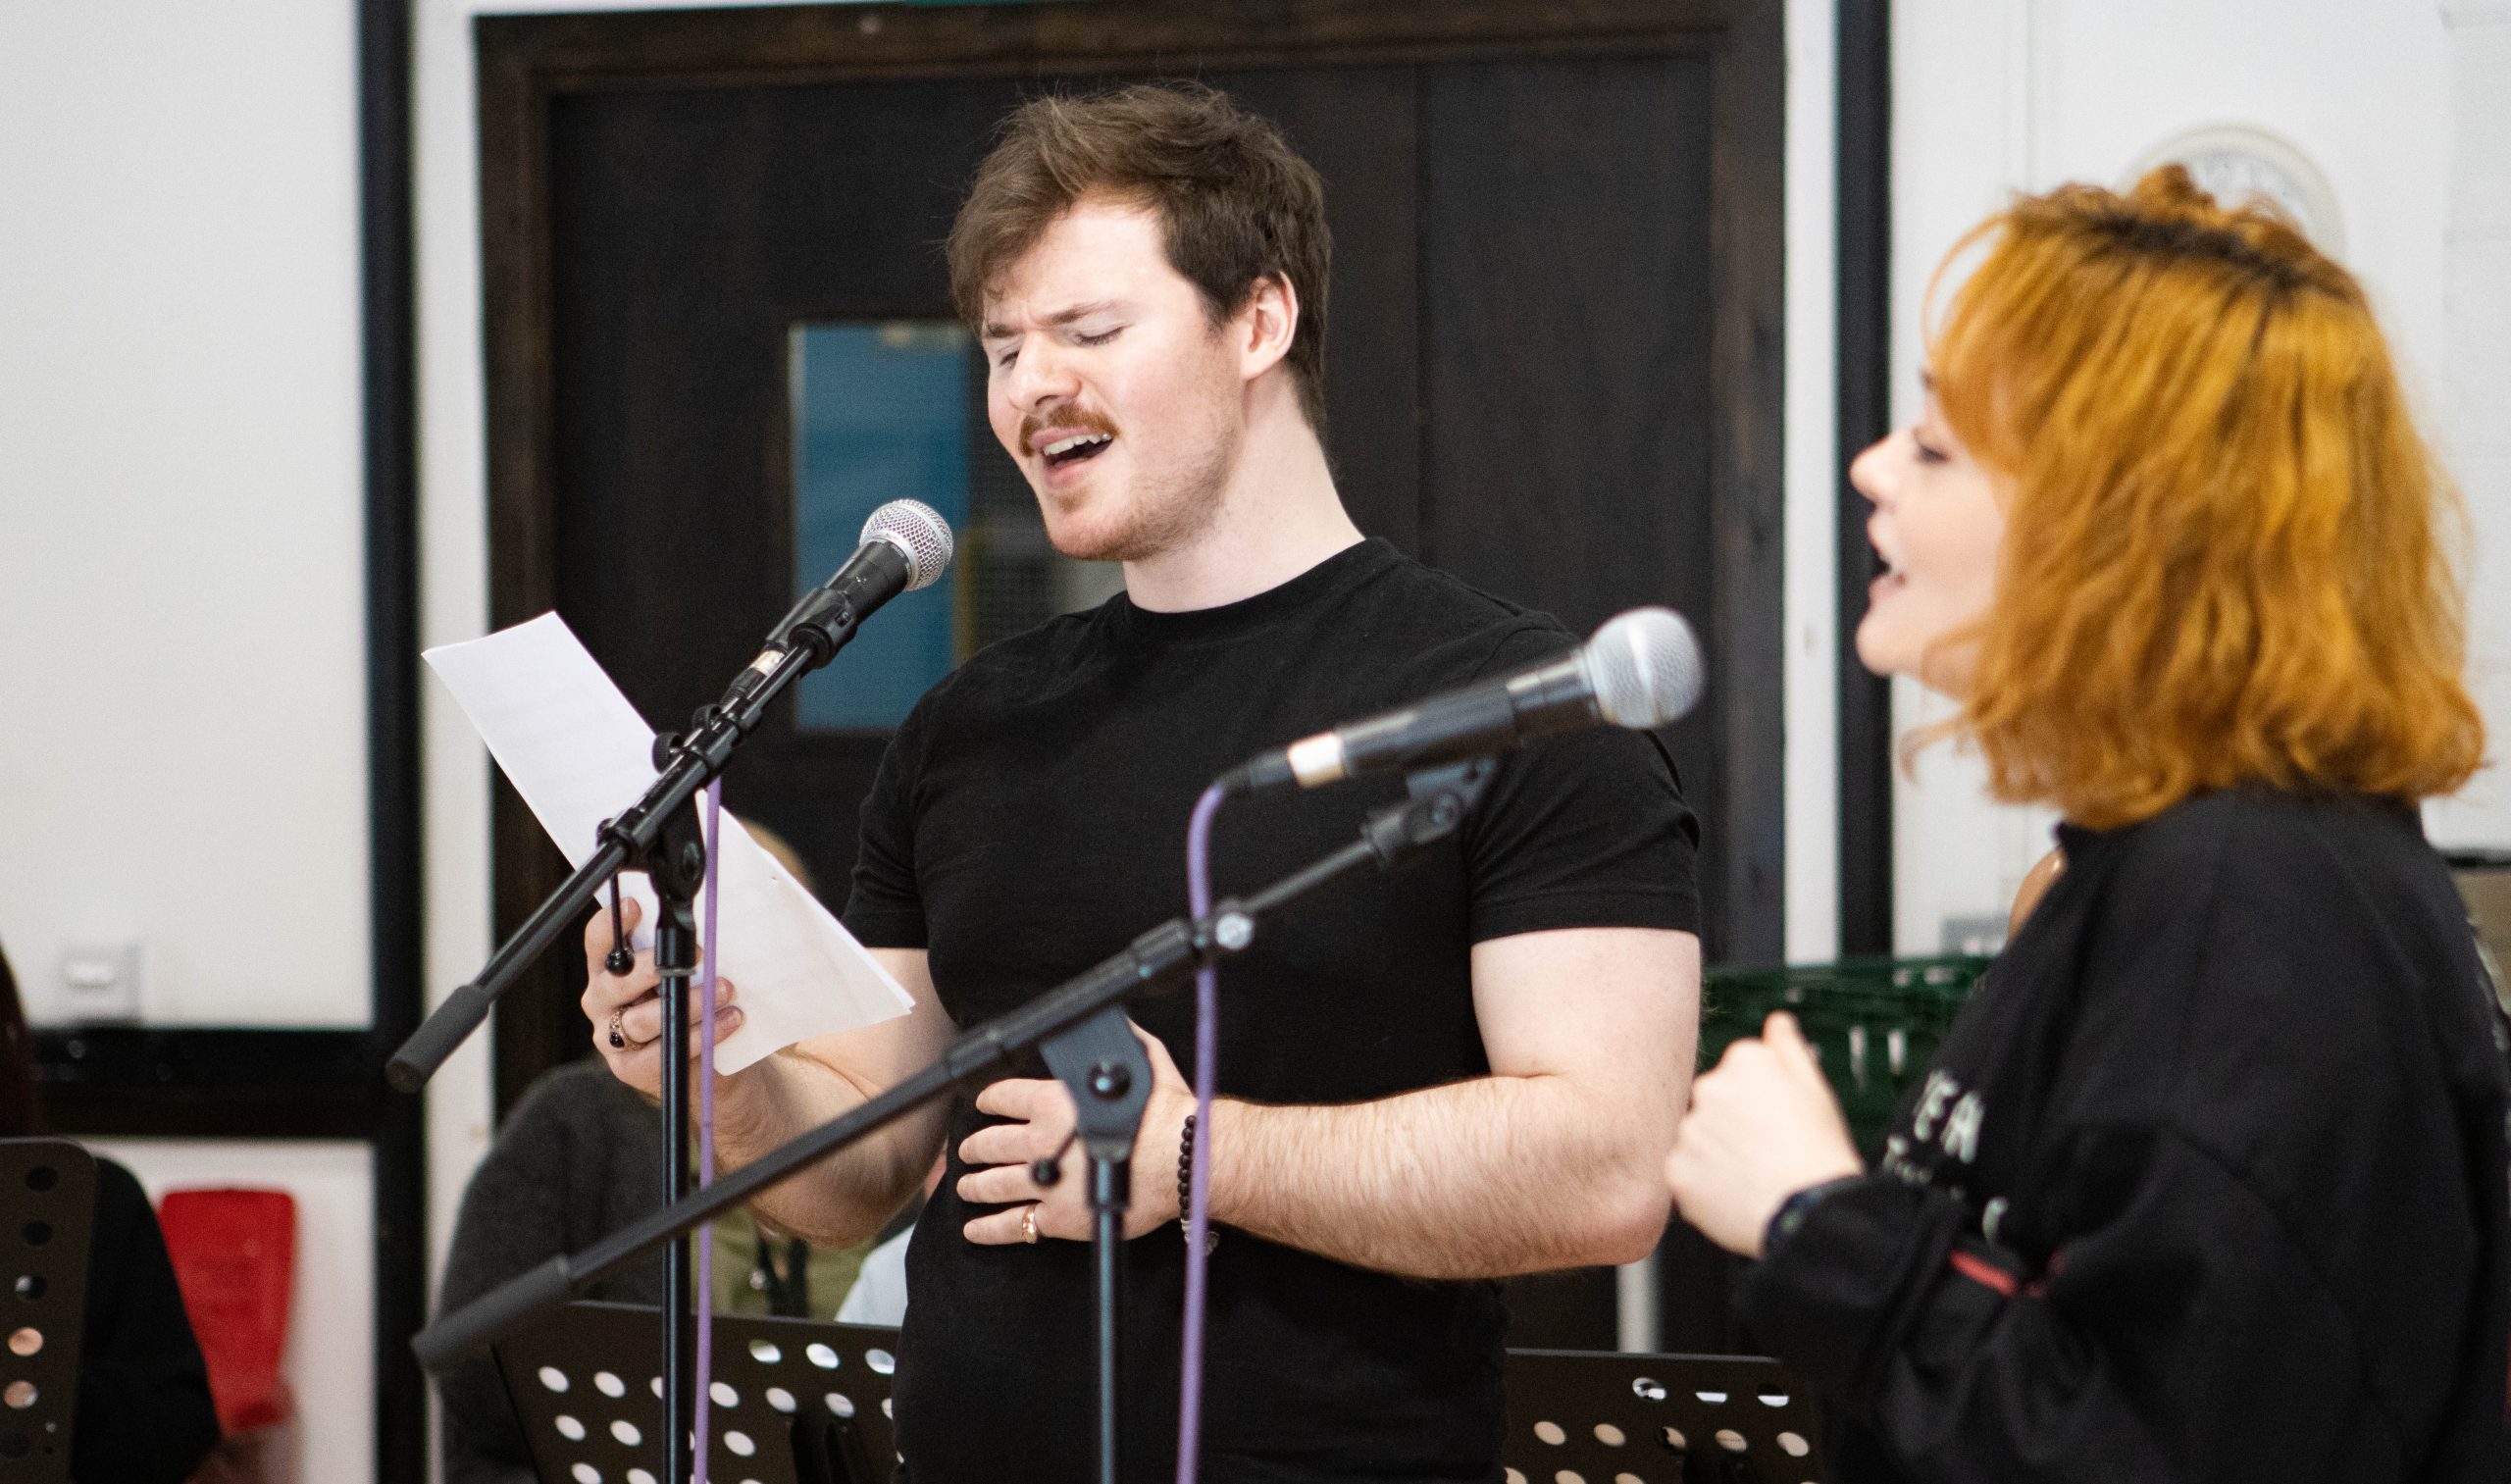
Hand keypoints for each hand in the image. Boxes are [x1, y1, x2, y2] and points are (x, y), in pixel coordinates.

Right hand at [579, 895, 743, 1099]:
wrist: (703, 1063)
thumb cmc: (689, 1006)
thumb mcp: (682, 975)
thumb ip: (679, 954)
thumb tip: (702, 929)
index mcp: (608, 971)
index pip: (599, 943)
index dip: (612, 924)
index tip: (635, 906)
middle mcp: (602, 1002)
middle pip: (617, 982)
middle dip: (656, 968)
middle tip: (697, 957)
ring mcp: (612, 1037)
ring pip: (643, 1019)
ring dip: (690, 1003)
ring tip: (724, 990)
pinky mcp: (629, 1069)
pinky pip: (662, 1051)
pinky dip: (699, 1035)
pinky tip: (727, 1020)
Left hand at [954, 1021, 1194, 1243]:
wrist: (1181, 1159)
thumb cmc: (1166, 1113)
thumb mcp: (1144, 1060)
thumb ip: (1122, 1041)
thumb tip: (1116, 1025)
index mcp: (1054, 1102)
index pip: (1005, 1096)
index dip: (988, 1099)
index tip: (981, 1104)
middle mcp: (1042, 1140)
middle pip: (992, 1142)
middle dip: (975, 1146)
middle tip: (968, 1149)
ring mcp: (1046, 1182)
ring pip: (994, 1184)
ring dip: (974, 1184)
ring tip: (965, 1185)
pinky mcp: (1057, 1218)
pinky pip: (1013, 1225)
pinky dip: (988, 1228)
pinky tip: (974, 1228)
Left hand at [1665, 1012, 1862, 1256]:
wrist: (1810, 1212)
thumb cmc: (1818, 1151)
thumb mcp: (1815, 1089)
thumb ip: (1787, 1049)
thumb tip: (1777, 1021)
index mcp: (1743, 1061)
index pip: (1739, 1073)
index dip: (1762, 1100)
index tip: (1778, 1121)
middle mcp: (1708, 1087)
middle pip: (1714, 1103)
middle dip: (1733, 1124)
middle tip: (1766, 1151)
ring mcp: (1689, 1129)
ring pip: (1699, 1139)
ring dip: (1716, 1154)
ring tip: (1753, 1176)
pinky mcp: (1675, 1169)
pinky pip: (1686, 1173)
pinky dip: (1704, 1185)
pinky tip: (1735, 1194)